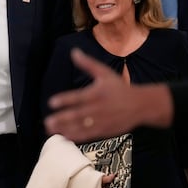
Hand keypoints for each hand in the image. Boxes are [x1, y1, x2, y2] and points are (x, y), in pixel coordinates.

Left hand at [44, 49, 172, 141]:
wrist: (141, 105)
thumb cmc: (120, 87)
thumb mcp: (104, 72)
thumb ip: (88, 63)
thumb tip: (73, 51)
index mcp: (97, 93)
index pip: (78, 97)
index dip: (65, 100)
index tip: (52, 102)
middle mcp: (98, 108)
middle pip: (78, 115)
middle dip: (62, 119)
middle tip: (47, 121)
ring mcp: (102, 121)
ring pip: (81, 127)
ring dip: (65, 129)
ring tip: (51, 129)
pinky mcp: (105, 131)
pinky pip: (88, 135)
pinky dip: (76, 136)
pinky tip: (64, 136)